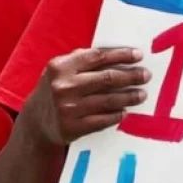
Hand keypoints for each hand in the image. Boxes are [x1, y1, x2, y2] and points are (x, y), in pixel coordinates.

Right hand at [27, 47, 150, 145]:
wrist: (36, 121)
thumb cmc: (55, 89)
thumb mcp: (61, 70)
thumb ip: (83, 61)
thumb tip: (119, 55)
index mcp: (60, 67)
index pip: (97, 57)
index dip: (121, 55)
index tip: (138, 55)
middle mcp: (63, 86)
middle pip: (107, 78)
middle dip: (131, 76)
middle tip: (146, 75)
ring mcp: (68, 108)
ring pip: (108, 100)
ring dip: (129, 97)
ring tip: (142, 94)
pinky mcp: (73, 127)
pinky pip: (102, 120)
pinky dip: (117, 115)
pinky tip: (125, 111)